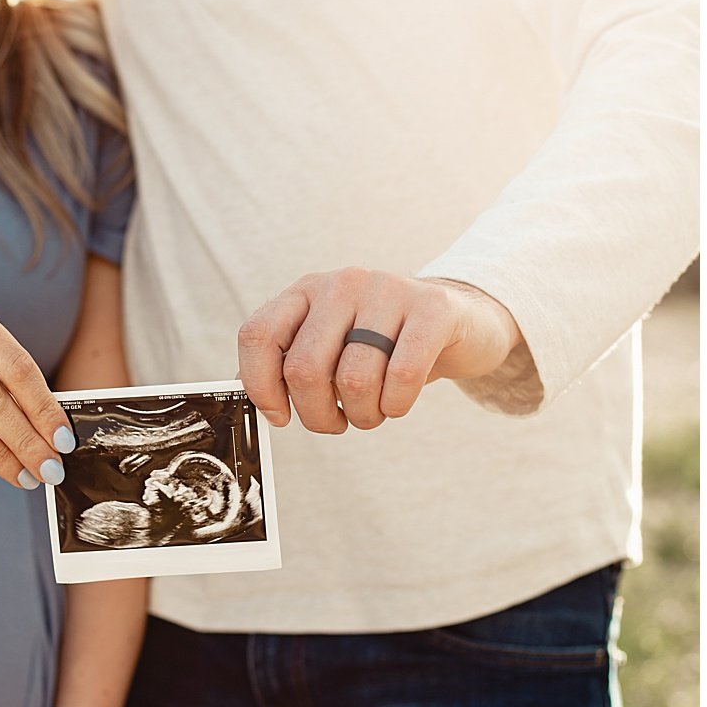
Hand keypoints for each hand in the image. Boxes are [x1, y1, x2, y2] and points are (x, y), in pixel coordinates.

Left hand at [238, 269, 522, 433]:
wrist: (458, 321)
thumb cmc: (383, 343)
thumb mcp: (331, 346)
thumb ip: (286, 365)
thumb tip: (247, 397)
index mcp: (306, 291)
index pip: (258, 336)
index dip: (261, 386)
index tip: (280, 416)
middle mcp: (342, 283)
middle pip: (305, 368)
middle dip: (318, 415)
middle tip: (337, 422)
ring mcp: (387, 290)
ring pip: (354, 379)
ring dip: (363, 415)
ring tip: (373, 410)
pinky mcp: (432, 308)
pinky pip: (402, 375)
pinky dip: (396, 404)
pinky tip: (398, 402)